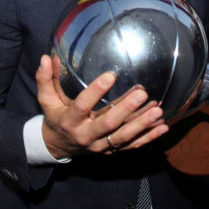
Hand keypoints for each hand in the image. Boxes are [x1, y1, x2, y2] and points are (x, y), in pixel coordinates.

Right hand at [34, 55, 165, 158]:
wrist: (59, 146)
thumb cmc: (56, 117)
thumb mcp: (47, 100)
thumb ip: (45, 79)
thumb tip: (46, 57)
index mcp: (70, 121)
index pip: (82, 106)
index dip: (95, 92)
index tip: (111, 75)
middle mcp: (86, 135)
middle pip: (108, 124)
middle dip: (126, 109)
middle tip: (142, 94)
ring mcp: (100, 146)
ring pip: (123, 137)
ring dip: (142, 124)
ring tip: (158, 110)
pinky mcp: (111, 151)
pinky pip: (132, 146)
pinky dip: (148, 138)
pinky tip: (163, 126)